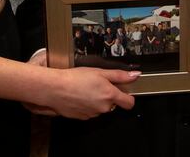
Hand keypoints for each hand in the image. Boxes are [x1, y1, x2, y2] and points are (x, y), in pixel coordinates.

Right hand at [24, 49, 139, 118]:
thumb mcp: (100, 71)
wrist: (55, 88)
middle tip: (98, 84)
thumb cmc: (75, 78)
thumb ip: (119, 75)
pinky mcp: (83, 117)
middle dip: (108, 95)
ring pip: (101, 107)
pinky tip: (80, 96)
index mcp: (110, 95)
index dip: (128, 96)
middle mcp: (103, 107)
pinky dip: (87, 104)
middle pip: (113, 104)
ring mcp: (93, 114)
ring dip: (97, 100)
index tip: (124, 90)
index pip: (129, 103)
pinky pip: (90, 111)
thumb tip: (134, 75)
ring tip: (86, 89)